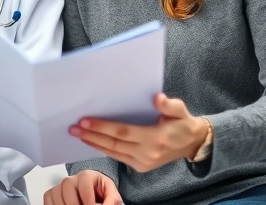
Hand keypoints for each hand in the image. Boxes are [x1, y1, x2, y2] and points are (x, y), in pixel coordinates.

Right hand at [43, 170, 120, 204]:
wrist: (93, 194)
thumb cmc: (100, 193)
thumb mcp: (110, 194)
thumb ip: (112, 200)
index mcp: (87, 176)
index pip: (84, 183)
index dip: (88, 199)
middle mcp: (71, 179)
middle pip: (67, 185)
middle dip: (73, 202)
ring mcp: (60, 186)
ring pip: (55, 194)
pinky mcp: (52, 194)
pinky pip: (47, 200)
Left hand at [69, 93, 208, 172]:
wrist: (192, 143)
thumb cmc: (182, 123)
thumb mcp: (180, 110)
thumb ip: (168, 104)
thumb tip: (157, 98)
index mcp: (155, 138)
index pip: (122, 132)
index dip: (102, 127)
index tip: (85, 120)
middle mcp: (147, 153)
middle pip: (113, 144)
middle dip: (91, 136)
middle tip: (73, 128)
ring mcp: (143, 163)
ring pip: (113, 153)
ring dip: (94, 144)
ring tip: (78, 135)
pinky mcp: (141, 167)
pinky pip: (118, 157)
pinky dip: (104, 150)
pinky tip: (93, 142)